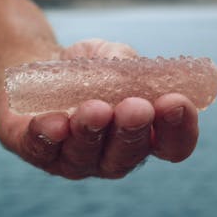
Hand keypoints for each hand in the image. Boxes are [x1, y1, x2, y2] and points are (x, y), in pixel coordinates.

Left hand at [0, 39, 198, 178]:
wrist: (37, 72)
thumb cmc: (85, 69)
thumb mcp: (110, 55)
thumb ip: (124, 63)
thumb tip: (127, 71)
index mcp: (142, 135)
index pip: (172, 145)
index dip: (179, 129)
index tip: (176, 101)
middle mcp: (112, 155)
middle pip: (129, 155)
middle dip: (133, 131)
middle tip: (136, 108)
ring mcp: (75, 160)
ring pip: (86, 155)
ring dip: (92, 132)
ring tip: (94, 109)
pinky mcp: (37, 152)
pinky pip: (42, 150)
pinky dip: (48, 136)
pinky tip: (53, 123)